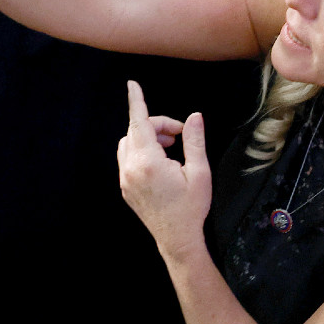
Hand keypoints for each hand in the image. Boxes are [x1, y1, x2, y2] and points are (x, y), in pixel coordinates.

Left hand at [117, 80, 212, 262]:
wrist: (177, 239)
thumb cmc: (191, 207)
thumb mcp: (199, 173)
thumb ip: (194, 141)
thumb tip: (194, 117)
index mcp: (148, 162)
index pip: (139, 122)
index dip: (136, 101)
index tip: (131, 84)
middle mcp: (130, 168)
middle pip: (136, 130)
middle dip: (156, 124)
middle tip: (180, 133)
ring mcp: (124, 179)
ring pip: (128, 143)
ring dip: (147, 137)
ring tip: (171, 146)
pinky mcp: (124, 187)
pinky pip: (127, 158)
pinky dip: (141, 151)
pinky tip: (161, 160)